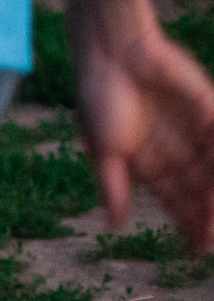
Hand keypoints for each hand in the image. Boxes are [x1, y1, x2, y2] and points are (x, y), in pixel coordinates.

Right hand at [67, 0, 213, 253]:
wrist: (112, 51)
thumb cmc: (98, 97)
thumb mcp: (103, 149)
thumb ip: (113, 186)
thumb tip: (113, 225)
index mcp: (149, 161)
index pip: (175, 199)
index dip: (186, 223)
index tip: (196, 248)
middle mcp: (176, 150)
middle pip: (199, 191)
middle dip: (206, 215)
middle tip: (211, 241)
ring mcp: (195, 131)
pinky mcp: (210, 111)